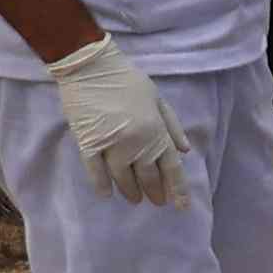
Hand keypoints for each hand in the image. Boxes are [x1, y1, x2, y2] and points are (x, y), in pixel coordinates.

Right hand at [44, 36, 193, 205]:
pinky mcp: (88, 143)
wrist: (89, 66)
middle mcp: (137, 142)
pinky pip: (96, 171)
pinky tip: (106, 194)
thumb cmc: (126, 79)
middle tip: (156, 202)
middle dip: (155, 192)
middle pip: (148, 177)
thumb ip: (171, 125)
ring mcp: (111, 145)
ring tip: (135, 199)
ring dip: (130, 191)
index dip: (178, 189)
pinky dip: (102, 184)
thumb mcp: (157, 98)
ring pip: (123, 178)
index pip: (171, 168)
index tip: (181, 206)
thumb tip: (185, 151)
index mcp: (156, 130)